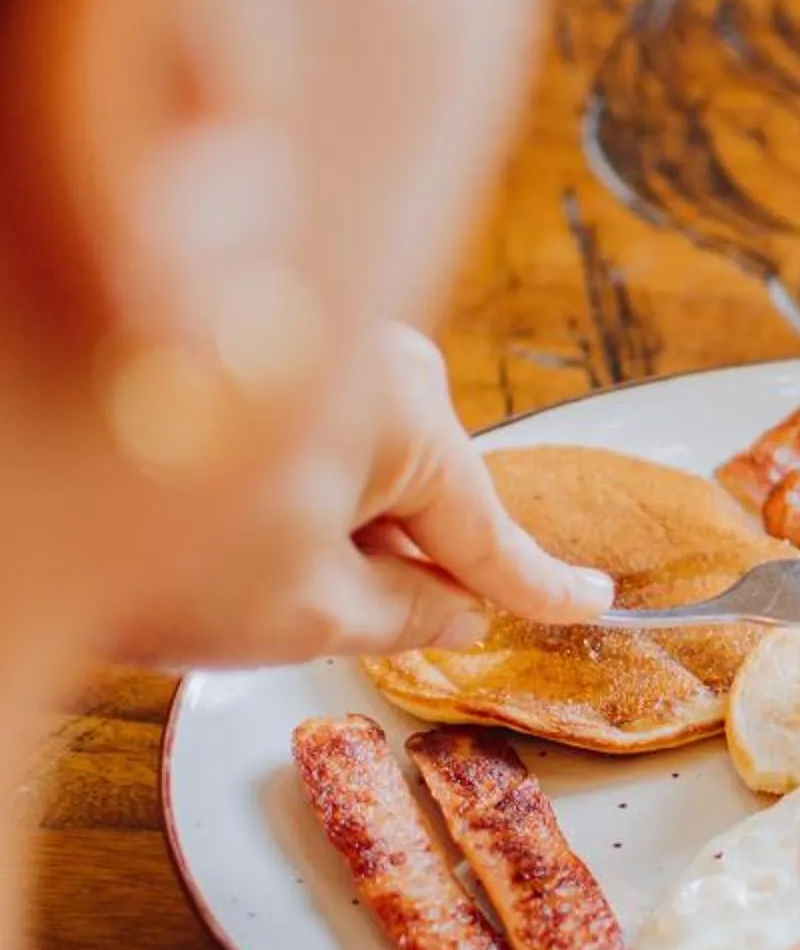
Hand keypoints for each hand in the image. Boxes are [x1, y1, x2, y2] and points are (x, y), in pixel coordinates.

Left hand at [116, 326, 613, 667]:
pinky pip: (305, 428)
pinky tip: (208, 517)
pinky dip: (278, 484)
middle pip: (419, 487)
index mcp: (407, 412)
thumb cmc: (158, 539)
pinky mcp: (251, 334)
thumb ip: (404, 616)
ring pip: (356, 459)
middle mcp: (370, 352)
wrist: (21, 481)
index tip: (593, 602)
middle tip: (303, 607)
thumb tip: (449, 607)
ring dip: (319, 519)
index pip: (489, 528)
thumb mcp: (305, 615)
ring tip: (220, 557)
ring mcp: (311, 333)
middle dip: (385, 554)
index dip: (540, 584)